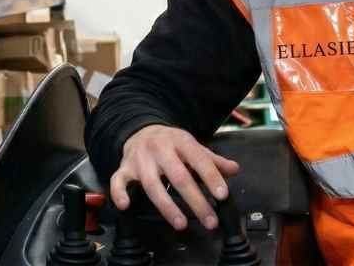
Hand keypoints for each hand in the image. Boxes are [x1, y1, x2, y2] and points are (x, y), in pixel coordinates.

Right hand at [110, 124, 239, 231]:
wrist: (141, 130)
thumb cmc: (169, 143)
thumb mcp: (192, 146)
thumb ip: (212, 160)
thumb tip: (234, 170)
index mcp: (180, 141)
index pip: (198, 159)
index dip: (211, 177)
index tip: (222, 194)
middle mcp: (160, 149)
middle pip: (178, 176)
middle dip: (195, 200)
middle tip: (209, 219)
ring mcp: (141, 159)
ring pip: (152, 184)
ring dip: (167, 206)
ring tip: (182, 223)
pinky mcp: (125, 168)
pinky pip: (118, 180)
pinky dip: (119, 193)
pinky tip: (126, 205)